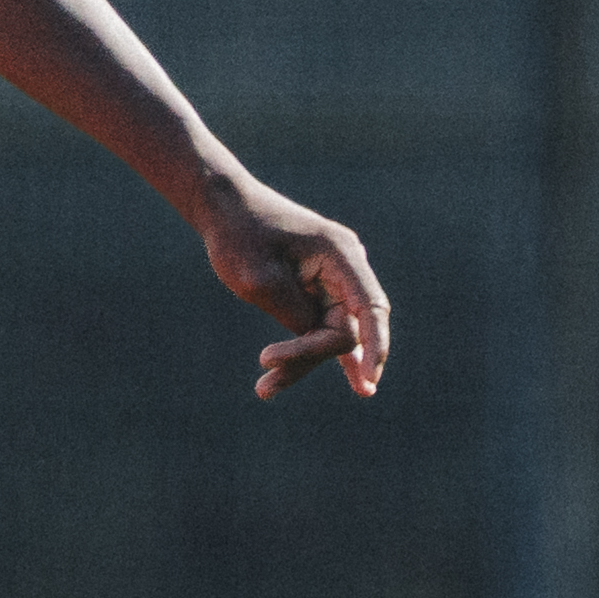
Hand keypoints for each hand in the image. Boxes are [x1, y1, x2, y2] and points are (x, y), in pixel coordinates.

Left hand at [198, 177, 387, 402]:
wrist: (223, 209)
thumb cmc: (240, 235)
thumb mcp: (262, 281)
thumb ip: (296, 314)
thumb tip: (318, 343)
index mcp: (340, 255)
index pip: (371, 308)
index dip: (374, 347)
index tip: (368, 382)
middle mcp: (344, 269)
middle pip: (345, 329)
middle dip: (310, 356)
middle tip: (266, 375)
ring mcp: (332, 282)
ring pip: (328, 336)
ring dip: (299, 361)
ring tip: (264, 388)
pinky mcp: (315, 295)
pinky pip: (316, 331)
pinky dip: (300, 353)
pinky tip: (278, 380)